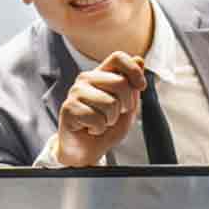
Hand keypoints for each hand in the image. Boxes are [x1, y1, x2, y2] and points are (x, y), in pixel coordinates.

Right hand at [55, 52, 145, 166]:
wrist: (86, 150)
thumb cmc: (106, 127)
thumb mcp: (127, 107)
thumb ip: (133, 86)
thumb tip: (139, 59)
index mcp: (101, 74)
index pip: (118, 57)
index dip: (134, 71)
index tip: (140, 87)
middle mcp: (86, 79)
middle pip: (120, 82)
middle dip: (125, 105)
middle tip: (114, 115)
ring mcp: (75, 92)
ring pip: (110, 103)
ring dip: (110, 120)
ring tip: (101, 122)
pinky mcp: (68, 108)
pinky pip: (96, 118)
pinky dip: (99, 129)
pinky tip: (91, 128)